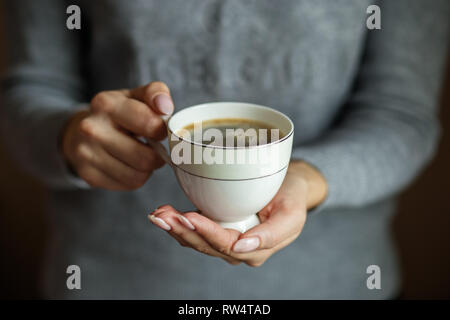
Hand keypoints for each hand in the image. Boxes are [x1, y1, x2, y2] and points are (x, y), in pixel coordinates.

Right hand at [61, 82, 173, 189]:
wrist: (80, 131)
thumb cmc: (119, 113)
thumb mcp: (136, 96)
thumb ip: (155, 93)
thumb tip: (165, 106)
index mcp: (107, 104)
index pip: (150, 125)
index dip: (162, 131)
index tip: (158, 130)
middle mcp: (92, 129)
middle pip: (145, 158)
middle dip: (157, 156)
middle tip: (154, 149)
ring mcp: (87, 153)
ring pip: (138, 176)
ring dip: (147, 169)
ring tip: (141, 156)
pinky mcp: (88, 174)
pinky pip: (128, 184)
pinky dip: (135, 178)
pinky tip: (128, 165)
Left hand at [148, 161, 327, 265]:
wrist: (290, 188)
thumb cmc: (291, 198)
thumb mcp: (292, 214)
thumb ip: (272, 234)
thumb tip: (242, 246)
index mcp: (256, 249)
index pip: (226, 245)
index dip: (206, 232)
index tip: (189, 217)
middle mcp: (238, 250)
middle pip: (206, 245)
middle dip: (183, 231)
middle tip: (164, 216)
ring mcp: (225, 241)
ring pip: (196, 240)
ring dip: (175, 228)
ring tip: (159, 214)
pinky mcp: (217, 229)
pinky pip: (195, 232)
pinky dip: (178, 223)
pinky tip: (164, 214)